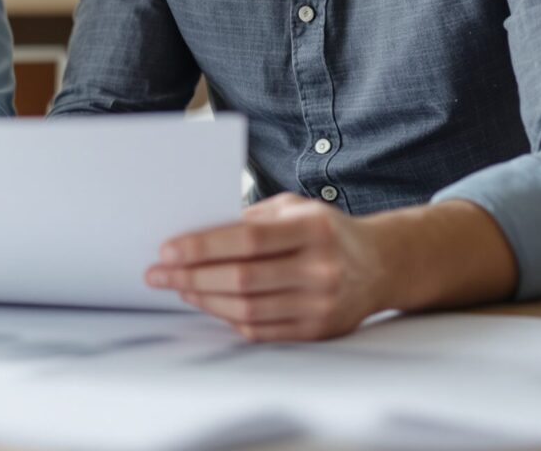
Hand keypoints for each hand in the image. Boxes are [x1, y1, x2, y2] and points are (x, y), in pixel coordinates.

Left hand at [146, 192, 387, 340]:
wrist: (382, 264)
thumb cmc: (326, 231)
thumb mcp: (294, 208)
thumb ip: (251, 220)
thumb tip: (194, 235)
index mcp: (314, 229)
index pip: (248, 240)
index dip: (203, 247)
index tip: (167, 250)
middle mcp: (321, 268)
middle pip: (242, 279)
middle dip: (192, 277)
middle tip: (159, 273)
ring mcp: (322, 304)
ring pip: (248, 310)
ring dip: (204, 300)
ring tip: (179, 287)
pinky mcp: (318, 331)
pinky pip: (262, 331)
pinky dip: (228, 319)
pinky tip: (208, 304)